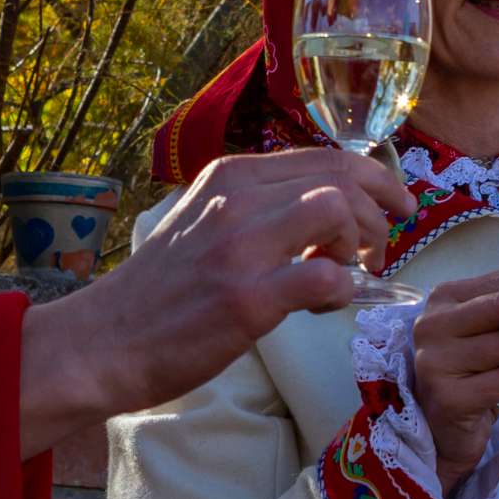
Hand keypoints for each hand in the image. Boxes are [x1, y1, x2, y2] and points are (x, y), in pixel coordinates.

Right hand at [17, 148, 415, 447]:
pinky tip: (322, 306)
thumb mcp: (204, 223)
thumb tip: (327, 214)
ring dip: (360, 243)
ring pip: (337, 211)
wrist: (105, 340)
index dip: (374, 179)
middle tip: (383, 246)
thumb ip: (257, 209)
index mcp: (229, 177)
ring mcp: (240, 248)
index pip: (324, 157)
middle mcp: (236, 200)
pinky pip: (324, 278)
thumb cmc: (160, 290)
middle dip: (381, 207)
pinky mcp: (245, 299)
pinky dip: (340, 291)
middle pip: (341, 176)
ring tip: (349, 273)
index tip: (393, 206)